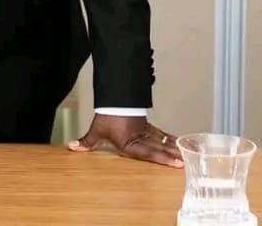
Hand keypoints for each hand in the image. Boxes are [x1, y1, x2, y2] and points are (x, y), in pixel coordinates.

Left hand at [67, 114, 182, 167]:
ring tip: (189, 154)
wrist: (113, 98)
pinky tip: (179, 143)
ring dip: (175, 147)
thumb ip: (87, 142)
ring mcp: (146, 131)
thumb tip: (72, 147)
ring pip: (163, 140)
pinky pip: (162, 134)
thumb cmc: (107, 116)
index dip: (162, 158)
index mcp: (130, 141)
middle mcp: (141, 137)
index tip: (176, 163)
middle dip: (172, 155)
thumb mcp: (97, 130)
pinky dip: (171, 139)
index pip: (148, 152)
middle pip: (159, 147)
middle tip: (186, 162)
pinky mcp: (148, 126)